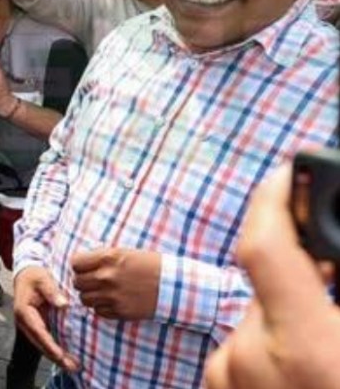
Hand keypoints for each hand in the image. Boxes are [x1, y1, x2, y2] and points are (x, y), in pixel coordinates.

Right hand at [13, 265, 77, 371]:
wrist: (26, 273)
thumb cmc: (34, 275)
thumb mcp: (42, 278)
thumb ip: (51, 290)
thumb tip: (63, 304)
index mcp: (24, 311)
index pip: (38, 331)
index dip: (49, 344)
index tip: (60, 355)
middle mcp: (25, 322)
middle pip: (39, 343)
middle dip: (55, 356)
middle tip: (71, 366)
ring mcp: (30, 325)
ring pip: (42, 344)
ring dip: (56, 356)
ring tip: (72, 366)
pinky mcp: (36, 325)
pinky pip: (45, 340)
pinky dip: (55, 349)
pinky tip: (66, 357)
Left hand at [70, 248, 159, 320]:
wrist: (173, 286)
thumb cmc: (150, 265)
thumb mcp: (124, 252)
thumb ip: (102, 257)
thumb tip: (83, 263)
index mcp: (107, 258)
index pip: (75, 263)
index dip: (79, 265)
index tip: (85, 267)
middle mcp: (106, 277)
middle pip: (77, 282)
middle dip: (83, 281)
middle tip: (93, 280)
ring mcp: (112, 296)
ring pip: (84, 299)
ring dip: (90, 295)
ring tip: (102, 291)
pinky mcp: (119, 311)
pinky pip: (97, 311)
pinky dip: (101, 307)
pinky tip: (112, 300)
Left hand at [204, 167, 339, 388]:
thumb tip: (327, 253)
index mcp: (302, 348)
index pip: (263, 247)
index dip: (274, 202)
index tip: (286, 176)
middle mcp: (249, 361)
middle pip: (264, 287)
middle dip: (298, 281)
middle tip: (332, 287)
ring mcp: (225, 380)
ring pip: (254, 320)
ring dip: (284, 320)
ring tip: (323, 353)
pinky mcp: (214, 388)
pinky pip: (241, 350)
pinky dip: (268, 349)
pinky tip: (298, 371)